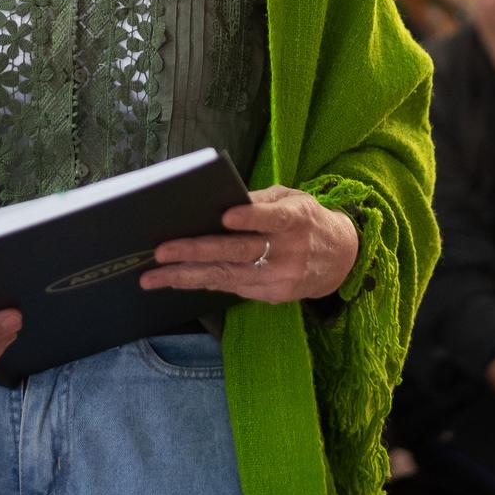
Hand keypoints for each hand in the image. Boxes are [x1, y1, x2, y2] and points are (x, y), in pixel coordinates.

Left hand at [141, 184, 359, 302]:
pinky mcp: (273, 295)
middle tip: (161, 252)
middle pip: (238, 252)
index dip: (251, 218)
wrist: (342, 258)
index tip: (226, 217)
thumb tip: (220, 202)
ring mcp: (280, 277)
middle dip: (196, 252)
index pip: (273, 218)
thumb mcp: (293, 199)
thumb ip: (260, 201)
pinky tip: (176, 280)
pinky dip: (202, 283)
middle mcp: (289, 251)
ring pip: (227, 276)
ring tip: (153, 277)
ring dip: (186, 277)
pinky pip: (231, 288)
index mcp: (296, 219)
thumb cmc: (308, 220)